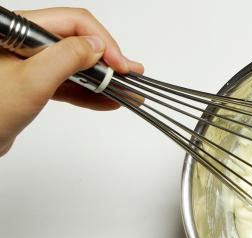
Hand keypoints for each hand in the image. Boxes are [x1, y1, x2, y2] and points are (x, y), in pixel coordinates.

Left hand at [0, 7, 143, 156]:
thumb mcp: (32, 80)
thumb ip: (67, 58)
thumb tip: (97, 46)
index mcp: (20, 30)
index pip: (73, 23)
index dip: (102, 41)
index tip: (119, 64)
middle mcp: (26, 42)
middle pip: (77, 42)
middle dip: (107, 60)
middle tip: (132, 73)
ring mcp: (31, 64)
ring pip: (76, 65)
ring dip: (103, 79)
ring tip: (127, 90)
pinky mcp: (35, 84)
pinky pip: (68, 84)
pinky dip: (89, 94)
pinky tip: (108, 101)